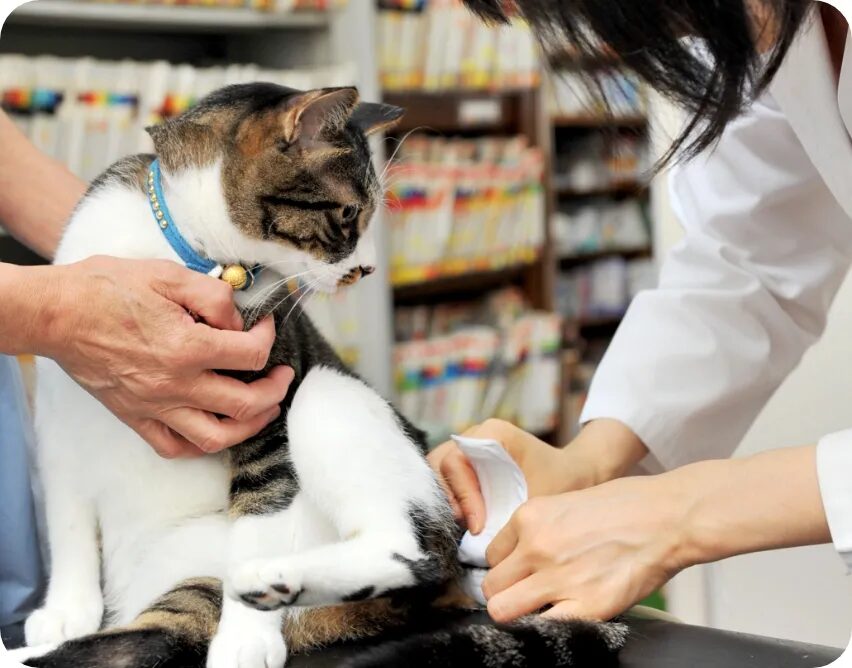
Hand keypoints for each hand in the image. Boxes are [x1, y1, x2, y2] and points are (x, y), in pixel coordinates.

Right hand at [32, 256, 292, 457]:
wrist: (56, 314)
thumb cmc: (108, 289)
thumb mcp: (169, 276)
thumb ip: (214, 297)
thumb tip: (240, 320)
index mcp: (187, 347)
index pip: (250, 355)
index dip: (267, 339)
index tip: (264, 329)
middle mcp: (175, 384)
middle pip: (245, 404)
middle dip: (275, 390)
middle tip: (282, 376)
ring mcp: (155, 407)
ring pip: (216, 437)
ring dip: (250, 426)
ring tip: (264, 409)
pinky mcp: (136, 417)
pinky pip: (175, 447)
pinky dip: (201, 444)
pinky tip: (217, 427)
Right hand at [428, 418, 647, 532]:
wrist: (577, 471)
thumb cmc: (562, 481)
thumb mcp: (540, 498)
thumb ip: (510, 516)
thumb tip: (482, 546)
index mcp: (492, 433)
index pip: (456, 462)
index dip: (462, 496)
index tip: (478, 527)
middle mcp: (475, 434)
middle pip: (438, 463)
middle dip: (447, 498)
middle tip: (465, 527)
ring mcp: (468, 446)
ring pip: (436, 470)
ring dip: (444, 499)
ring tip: (462, 526)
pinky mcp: (468, 462)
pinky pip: (444, 477)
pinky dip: (448, 499)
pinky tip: (463, 522)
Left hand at [482, 471, 694, 622]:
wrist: (667, 517)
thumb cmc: (624, 505)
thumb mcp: (566, 501)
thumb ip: (539, 527)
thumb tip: (520, 553)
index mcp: (530, 517)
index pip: (491, 555)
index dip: (504, 567)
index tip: (517, 573)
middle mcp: (536, 547)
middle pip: (491, 586)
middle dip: (504, 592)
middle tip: (523, 594)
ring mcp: (559, 578)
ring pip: (502, 610)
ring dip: (515, 613)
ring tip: (536, 610)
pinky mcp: (587, 606)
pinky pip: (543, 628)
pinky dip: (546, 628)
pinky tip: (561, 617)